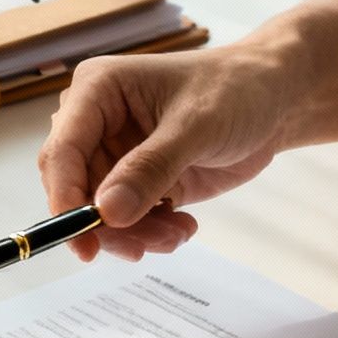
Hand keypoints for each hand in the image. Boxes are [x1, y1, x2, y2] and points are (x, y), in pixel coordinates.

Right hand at [38, 45, 300, 260]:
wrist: (274, 100)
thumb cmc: (236, 90)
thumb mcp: (196, 127)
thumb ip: (150, 168)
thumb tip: (107, 212)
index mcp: (97, 91)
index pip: (62, 151)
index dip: (65, 199)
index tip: (83, 241)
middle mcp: (97, 123)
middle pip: (75, 189)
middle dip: (106, 224)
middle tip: (143, 247)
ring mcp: (117, 154)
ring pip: (101, 212)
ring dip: (134, 234)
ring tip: (177, 234)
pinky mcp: (138, 180)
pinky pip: (127, 220)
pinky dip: (150, 232)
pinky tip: (183, 225)